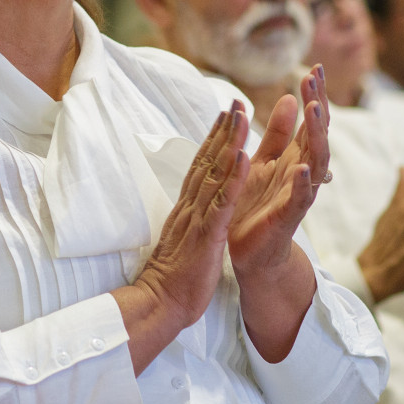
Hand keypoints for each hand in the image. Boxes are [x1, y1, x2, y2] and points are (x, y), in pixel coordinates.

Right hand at [119, 104, 249, 372]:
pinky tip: (243, 158)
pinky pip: (222, 203)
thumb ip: (187, 218)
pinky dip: (232, 179)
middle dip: (223, 130)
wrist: (160, 302)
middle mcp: (190, 206)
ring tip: (241, 116)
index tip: (225, 115)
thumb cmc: (174, 276)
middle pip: (207, 161)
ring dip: (229, 143)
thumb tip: (191, 205)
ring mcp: (198, 218)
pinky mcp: (207, 235)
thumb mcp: (183, 239)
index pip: (201, 167)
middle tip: (235, 101)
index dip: (214, 139)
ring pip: (215, 174)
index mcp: (187, 208)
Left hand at [232, 66, 332, 361]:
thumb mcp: (266, 163)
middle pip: (316, 136)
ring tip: (315, 111)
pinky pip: (299, 200)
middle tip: (314, 80)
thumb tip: (289, 97)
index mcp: (294, 158)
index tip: (312, 68)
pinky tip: (305, 169)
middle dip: (317, 108)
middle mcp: (301, 174)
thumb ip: (279, 134)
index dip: (313, 96)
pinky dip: (303, 185)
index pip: (309, 122)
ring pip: (314, 163)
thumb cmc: (258, 207)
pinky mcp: (287, 219)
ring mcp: (297, 196)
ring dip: (316, 137)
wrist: (251, 254)